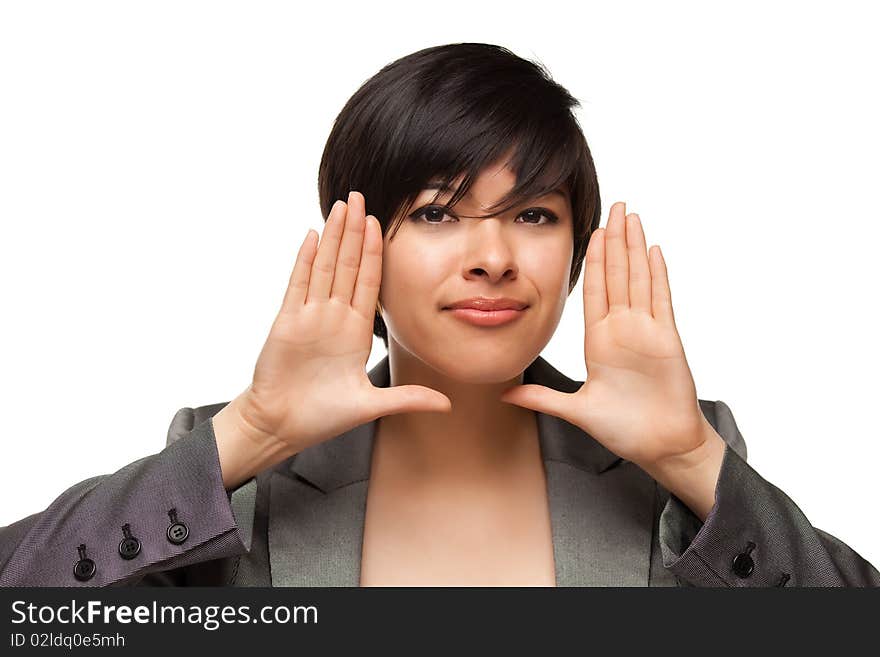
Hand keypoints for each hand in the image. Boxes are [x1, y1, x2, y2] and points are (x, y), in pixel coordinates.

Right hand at [226, 191, 451, 454]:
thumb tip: (448, 404)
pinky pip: (299, 285)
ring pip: (325, 267)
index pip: (369, 282)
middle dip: (355, 231)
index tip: (382, 224)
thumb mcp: (372, 405)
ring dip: (333, 236)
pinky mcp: (287, 322)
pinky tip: (313, 235)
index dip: (375, 253)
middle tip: (361, 196)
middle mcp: (334, 317)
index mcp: (355, 331)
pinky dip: (306, 260)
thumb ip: (408, 398)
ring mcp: (310, 317)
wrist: (282, 427)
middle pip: (348, 265)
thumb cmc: (322, 416)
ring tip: (341, 205)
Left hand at [500, 201, 712, 470]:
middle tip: (615, 206)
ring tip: (632, 216)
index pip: (594, 290)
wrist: (661, 446)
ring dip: (635, 247)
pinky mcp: (666, 340)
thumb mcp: (575, 410)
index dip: (593, 260)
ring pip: (639, 279)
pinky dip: (657, 275)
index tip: (590, 232)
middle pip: (618, 275)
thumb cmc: (624, 429)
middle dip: (615, 240)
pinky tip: (654, 249)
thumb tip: (504, 394)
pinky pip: (660, 300)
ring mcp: (646, 332)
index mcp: (600, 340)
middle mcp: (623, 330)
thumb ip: (542, 397)